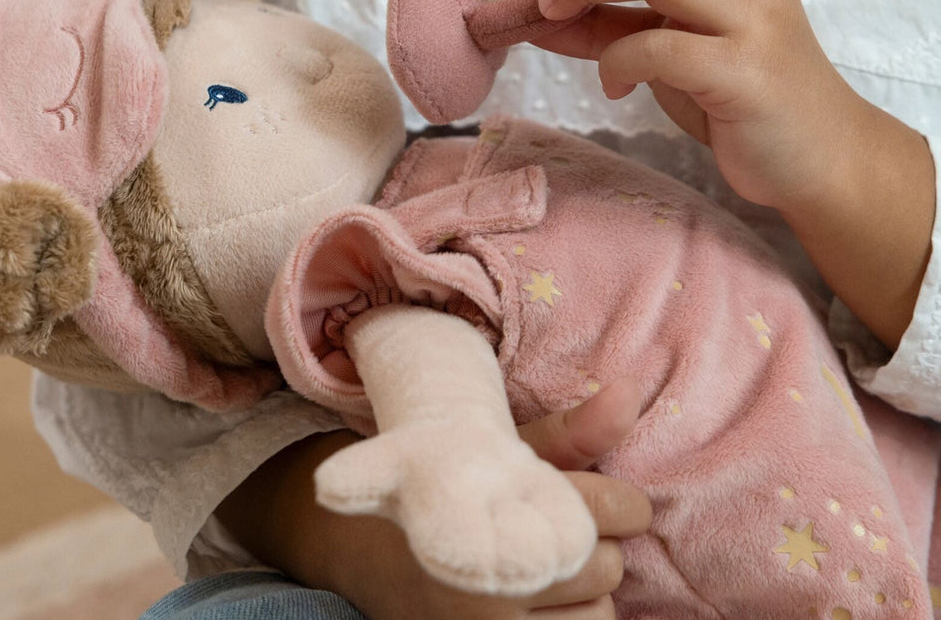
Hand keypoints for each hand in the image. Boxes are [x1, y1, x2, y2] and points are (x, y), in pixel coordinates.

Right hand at [315, 414, 597, 595]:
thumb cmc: (446, 488)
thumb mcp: (497, 450)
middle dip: (591, 547)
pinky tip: (545, 606)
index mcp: (494, 509)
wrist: (357, 548)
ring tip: (550, 571)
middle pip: (605, 567)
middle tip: (559, 532)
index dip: (622, 503)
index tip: (614, 501)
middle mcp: (492, 578)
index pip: (603, 511)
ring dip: (586, 596)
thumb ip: (573, 430)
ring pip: (598, 616)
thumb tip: (632, 391)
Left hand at [533, 0, 934, 350]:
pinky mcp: (746, 72)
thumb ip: (606, 19)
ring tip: (559, 20)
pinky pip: (662, 47)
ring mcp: (752, 18)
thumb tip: (529, 3)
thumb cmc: (735, 91)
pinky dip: (617, 60)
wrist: (820, 155)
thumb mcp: (667, 42)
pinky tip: (613, 85)